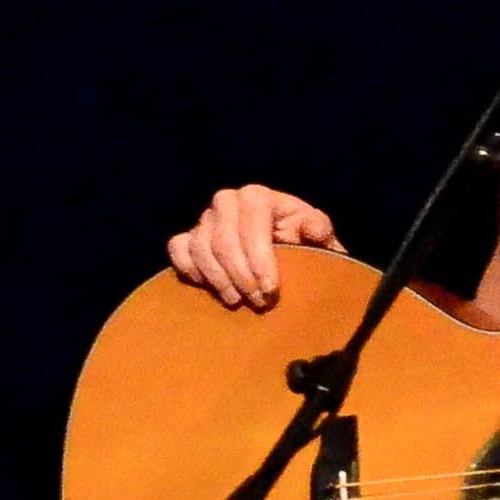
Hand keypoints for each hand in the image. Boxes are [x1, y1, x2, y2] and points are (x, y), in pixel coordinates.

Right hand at [166, 185, 340, 309]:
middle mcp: (227, 201)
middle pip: (223, 240)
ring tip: (239, 302)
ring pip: (200, 248)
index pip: (252, 222)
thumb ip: (318, 230)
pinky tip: (209, 288)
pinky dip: (190, 270)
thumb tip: (312, 228)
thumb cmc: (305, 247)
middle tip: (260, 303)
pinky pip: (178, 250)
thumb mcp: (321, 238)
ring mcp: (204, 220)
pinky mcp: (188, 239)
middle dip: (241, 276)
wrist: (287, 257)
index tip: (272, 289)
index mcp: (258, 197)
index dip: (260, 258)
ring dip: (219, 280)